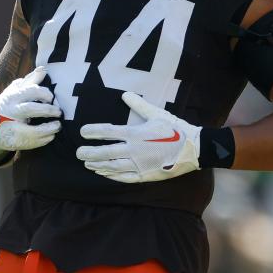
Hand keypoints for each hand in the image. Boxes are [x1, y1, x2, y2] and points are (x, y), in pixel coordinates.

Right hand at [0, 66, 61, 155]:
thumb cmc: (7, 104)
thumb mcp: (15, 91)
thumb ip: (30, 81)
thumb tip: (43, 69)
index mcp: (12, 97)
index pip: (31, 91)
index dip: (45, 94)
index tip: (52, 98)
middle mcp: (10, 112)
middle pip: (30, 109)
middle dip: (48, 110)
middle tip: (59, 112)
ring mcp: (10, 128)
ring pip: (30, 130)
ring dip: (48, 129)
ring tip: (58, 126)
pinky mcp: (12, 142)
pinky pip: (29, 143)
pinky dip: (43, 140)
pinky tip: (51, 136)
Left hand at [77, 92, 201, 182]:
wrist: (193, 149)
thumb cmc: (176, 129)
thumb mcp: (158, 114)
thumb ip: (139, 105)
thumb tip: (124, 94)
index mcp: (136, 134)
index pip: (108, 132)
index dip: (93, 132)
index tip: (82, 132)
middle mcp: (134, 150)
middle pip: (105, 153)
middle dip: (89, 153)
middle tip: (78, 153)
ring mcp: (138, 165)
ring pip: (111, 167)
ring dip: (97, 165)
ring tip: (88, 164)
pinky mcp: (144, 175)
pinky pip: (123, 177)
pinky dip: (111, 176)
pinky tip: (104, 173)